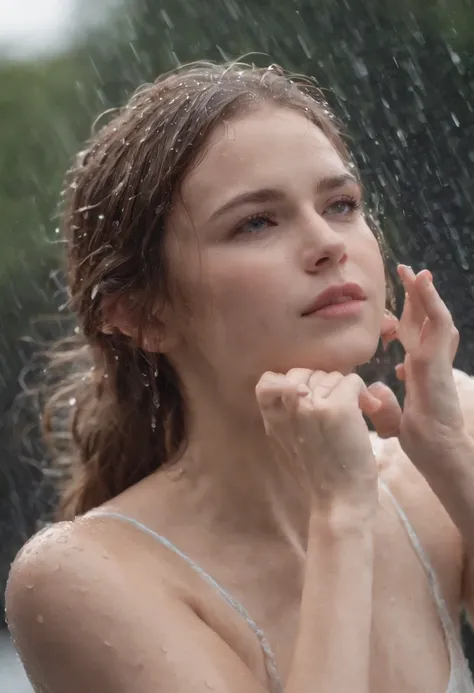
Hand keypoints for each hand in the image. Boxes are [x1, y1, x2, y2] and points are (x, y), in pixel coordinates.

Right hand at [256, 369, 381, 513]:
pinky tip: (368, 409)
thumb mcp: (287, 446)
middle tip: (337, 407)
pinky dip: (363, 392)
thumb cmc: (320, 477)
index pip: (267, 381)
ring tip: (356, 413)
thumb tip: (299, 390)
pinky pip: (352, 380)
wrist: (339, 502)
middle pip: (307, 373)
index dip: (287, 381)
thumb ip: (287, 417)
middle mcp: (290, 408)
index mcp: (273, 419)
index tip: (305, 396)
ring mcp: (313, 406)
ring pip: (332, 376)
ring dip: (346, 391)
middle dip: (324, 385)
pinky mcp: (338, 408)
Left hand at [368, 265, 465, 468]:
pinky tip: (422, 282)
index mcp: (420, 371)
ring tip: (416, 272)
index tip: (391, 315)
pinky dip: (431, 300)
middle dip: (416, 298)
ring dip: (425, 293)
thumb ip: (383, 405)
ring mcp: (436, 358)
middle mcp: (429, 361)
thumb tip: (374, 392)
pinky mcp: (437, 360)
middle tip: (408, 273)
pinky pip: (437, 322)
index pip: (414, 338)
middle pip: (423, 322)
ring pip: (433, 316)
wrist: (437, 451)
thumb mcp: (393, 419)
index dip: (406, 321)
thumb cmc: (420, 438)